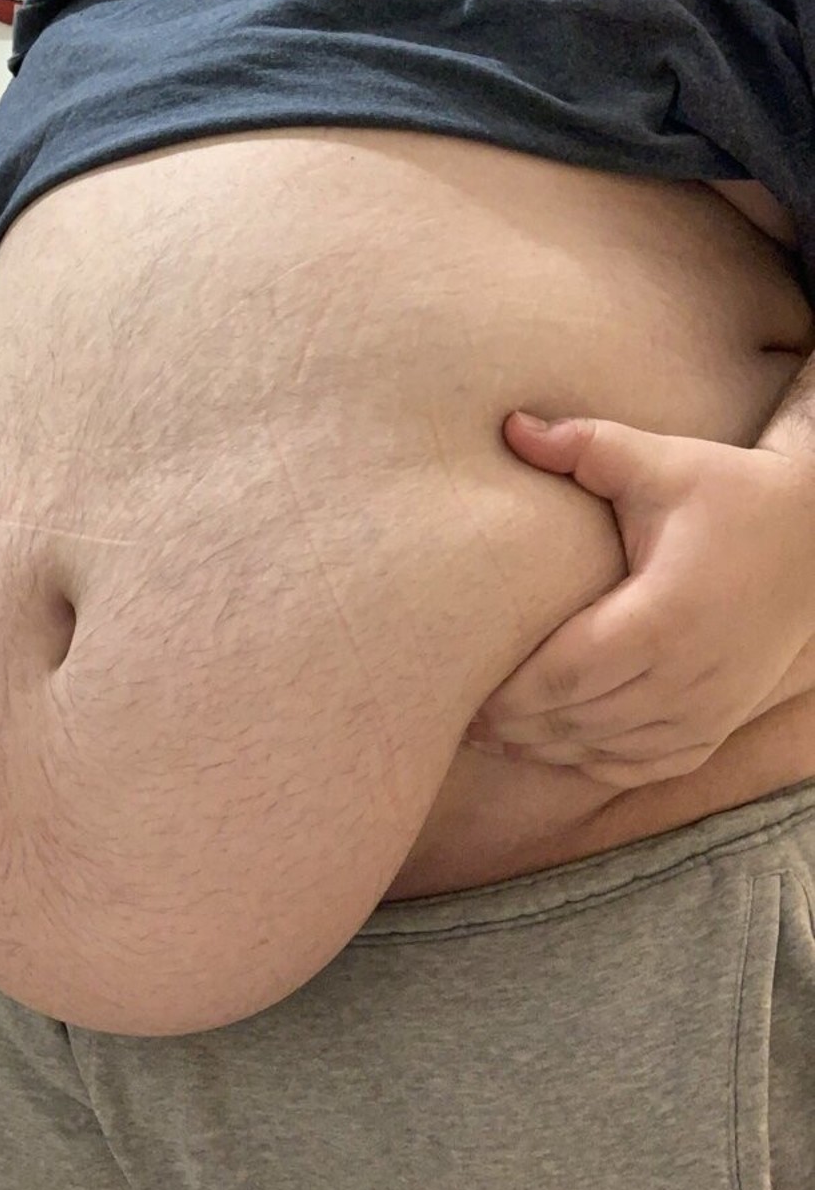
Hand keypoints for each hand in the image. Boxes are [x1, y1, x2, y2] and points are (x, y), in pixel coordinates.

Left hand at [465, 412, 814, 788]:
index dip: (510, 696)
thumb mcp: (662, 462)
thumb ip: (585, 446)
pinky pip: (644, 764)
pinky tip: (552, 750)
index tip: (463, 694)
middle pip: (578, 720)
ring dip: (544, 749)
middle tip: (458, 718)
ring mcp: (706, 708)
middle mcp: (687, 675)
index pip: (566, 676)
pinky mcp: (716, 725)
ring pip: (606, 751)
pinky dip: (593, 762)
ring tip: (490, 736)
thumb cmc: (731, 496)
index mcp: (664, 617)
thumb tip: (510, 425)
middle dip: (514, 726)